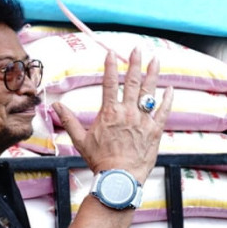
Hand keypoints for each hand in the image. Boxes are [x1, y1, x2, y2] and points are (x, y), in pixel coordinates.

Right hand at [53, 48, 172, 181]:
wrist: (119, 178)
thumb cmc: (100, 161)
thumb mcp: (80, 140)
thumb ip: (69, 120)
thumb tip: (56, 105)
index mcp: (109, 112)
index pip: (109, 83)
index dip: (110, 66)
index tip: (111, 53)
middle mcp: (127, 112)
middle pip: (132, 82)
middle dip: (135, 63)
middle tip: (137, 49)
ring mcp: (143, 121)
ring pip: (149, 92)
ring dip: (152, 74)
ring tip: (155, 60)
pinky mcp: (155, 130)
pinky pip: (163, 111)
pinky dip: (167, 99)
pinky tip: (170, 89)